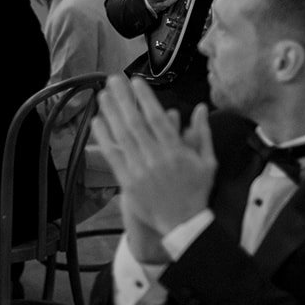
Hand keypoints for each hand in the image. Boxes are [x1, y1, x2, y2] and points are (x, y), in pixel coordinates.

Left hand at [90, 74, 214, 236]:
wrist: (184, 224)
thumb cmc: (196, 192)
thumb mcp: (207, 162)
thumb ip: (202, 133)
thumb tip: (201, 108)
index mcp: (176, 151)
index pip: (157, 118)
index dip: (145, 98)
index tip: (136, 81)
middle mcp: (156, 158)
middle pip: (136, 122)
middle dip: (123, 99)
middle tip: (113, 80)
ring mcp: (140, 170)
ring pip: (122, 136)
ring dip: (111, 114)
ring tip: (102, 95)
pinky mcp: (128, 182)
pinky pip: (113, 156)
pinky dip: (104, 138)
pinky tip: (97, 122)